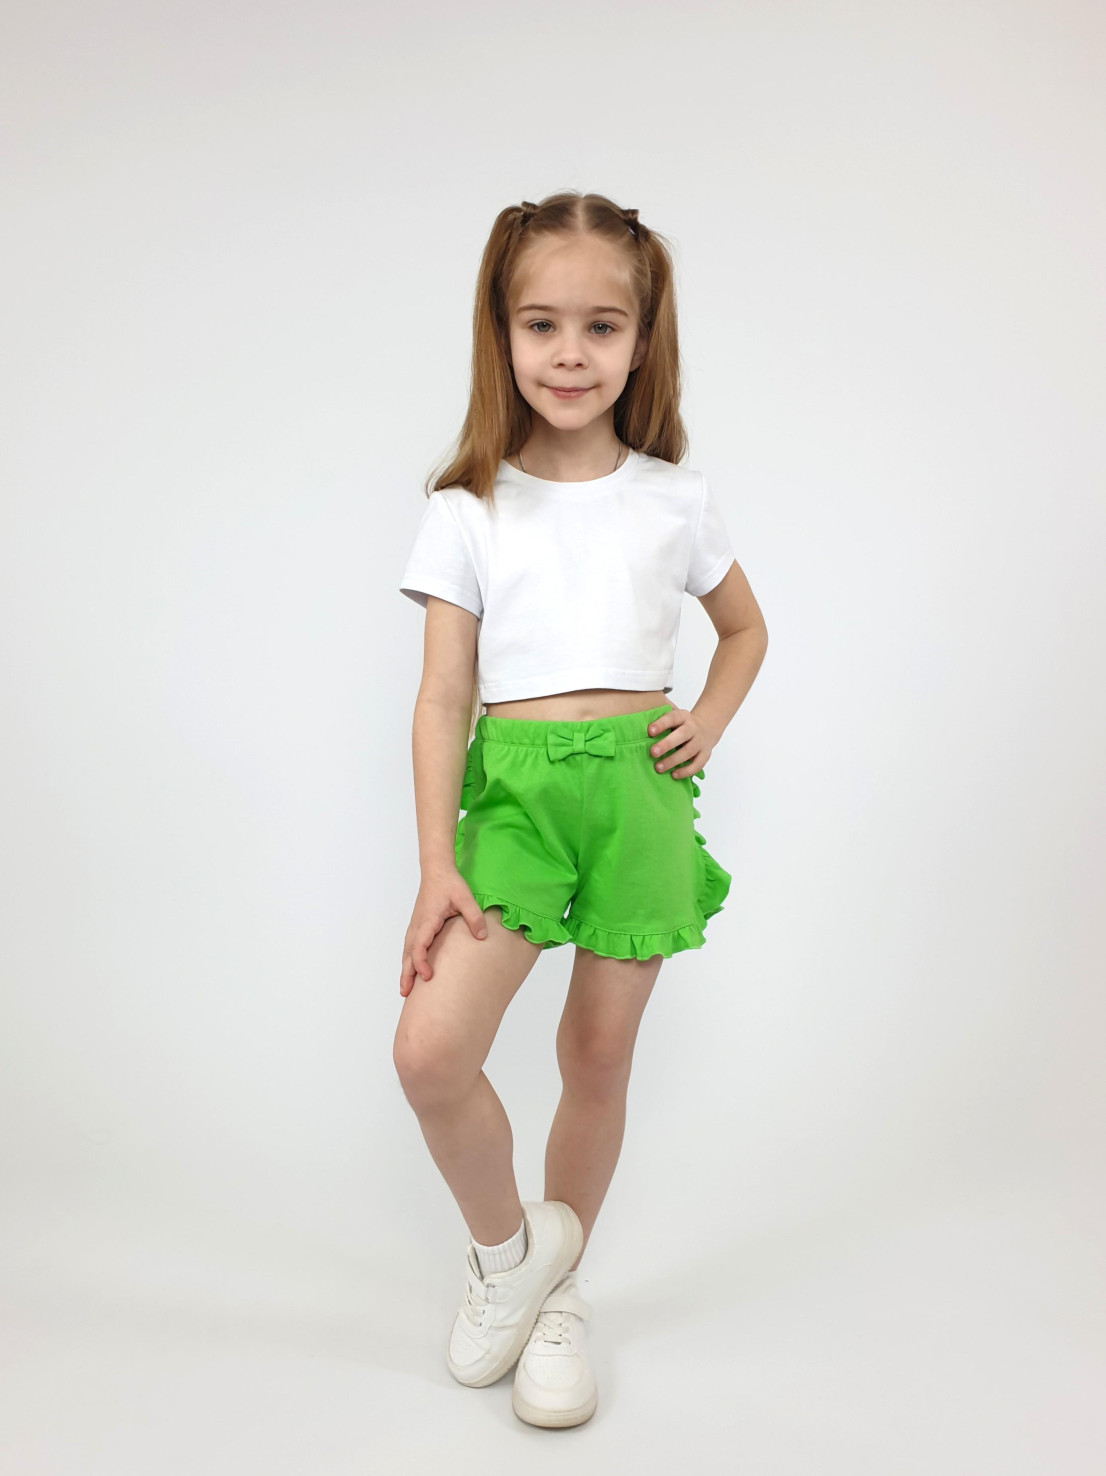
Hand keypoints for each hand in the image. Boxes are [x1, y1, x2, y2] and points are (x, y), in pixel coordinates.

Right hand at [400, 868, 487, 995]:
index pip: (419, 946)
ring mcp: (415, 926)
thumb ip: (474, 916)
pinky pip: (409, 947)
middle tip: (405, 994)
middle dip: (406, 974)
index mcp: (427, 921)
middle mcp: (417, 926)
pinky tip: (411, 971)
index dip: (421, 963)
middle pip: (408, 954)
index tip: (428, 976)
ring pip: (406, 952)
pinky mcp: (417, 927)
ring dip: (405, 970)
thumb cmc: (449, 884)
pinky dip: (408, 961)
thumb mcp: (465, 897)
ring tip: (405, 990)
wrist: (436, 872)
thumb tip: (482, 936)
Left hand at [646, 706, 718, 779]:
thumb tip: (637, 733)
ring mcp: (700, 741)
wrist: (706, 728)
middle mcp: (693, 728)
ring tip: (658, 768)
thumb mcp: (673, 719)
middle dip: (667, 744)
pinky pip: (697, 764)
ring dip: (673, 760)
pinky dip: (685, 771)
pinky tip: (673, 775)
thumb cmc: (680, 726)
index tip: (649, 731)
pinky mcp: (705, 755)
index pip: (672, 718)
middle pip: (682, 735)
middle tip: (652, 752)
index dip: (661, 724)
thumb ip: (660, 724)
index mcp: (683, 716)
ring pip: (688, 751)